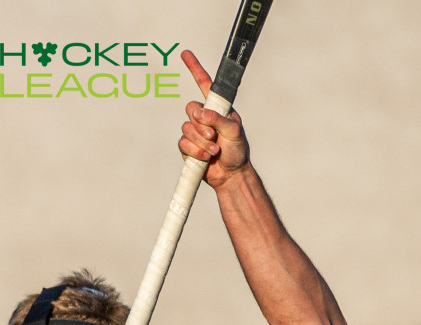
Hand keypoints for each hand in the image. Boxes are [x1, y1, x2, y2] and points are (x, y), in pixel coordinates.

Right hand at [179, 50, 251, 189]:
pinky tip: (206, 157)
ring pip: (187, 128)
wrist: (231, 174)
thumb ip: (218, 120)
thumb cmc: (237, 151)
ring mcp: (195, 131)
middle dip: (201, 124)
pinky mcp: (188, 145)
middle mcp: (205, 116)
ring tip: (215, 150)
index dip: (195, 68)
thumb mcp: (234, 132)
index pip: (205, 84)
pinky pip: (183, 143)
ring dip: (201, 142)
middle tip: (214, 136)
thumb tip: (200, 114)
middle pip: (190, 109)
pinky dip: (195, 151)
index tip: (185, 53)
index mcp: (217, 108)